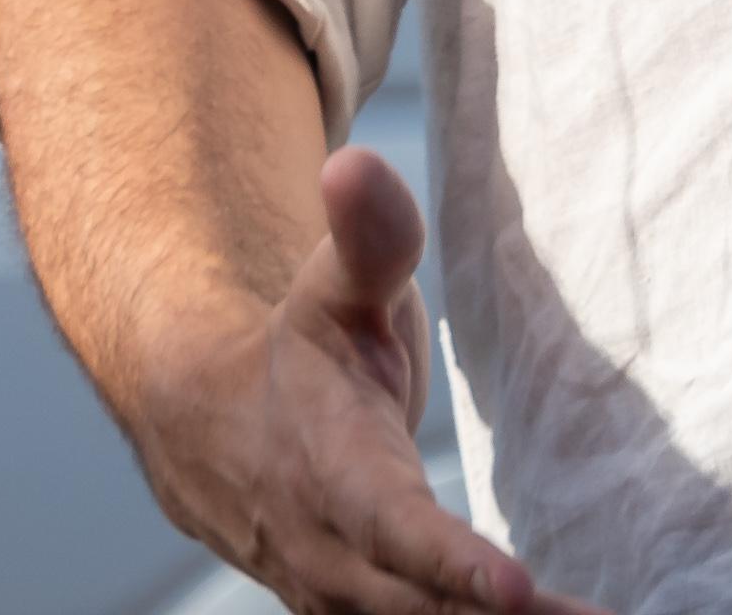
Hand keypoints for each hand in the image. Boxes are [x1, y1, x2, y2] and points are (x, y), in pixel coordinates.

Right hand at [122, 148, 609, 614]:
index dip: (450, 563)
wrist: (217, 434)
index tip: (514, 589)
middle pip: (423, 611)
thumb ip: (367, 237)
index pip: (395, 527)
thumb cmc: (306, 350)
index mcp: (331, 470)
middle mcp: (334, 556)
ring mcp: (347, 604)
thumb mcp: (332, 286)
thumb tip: (357, 162)